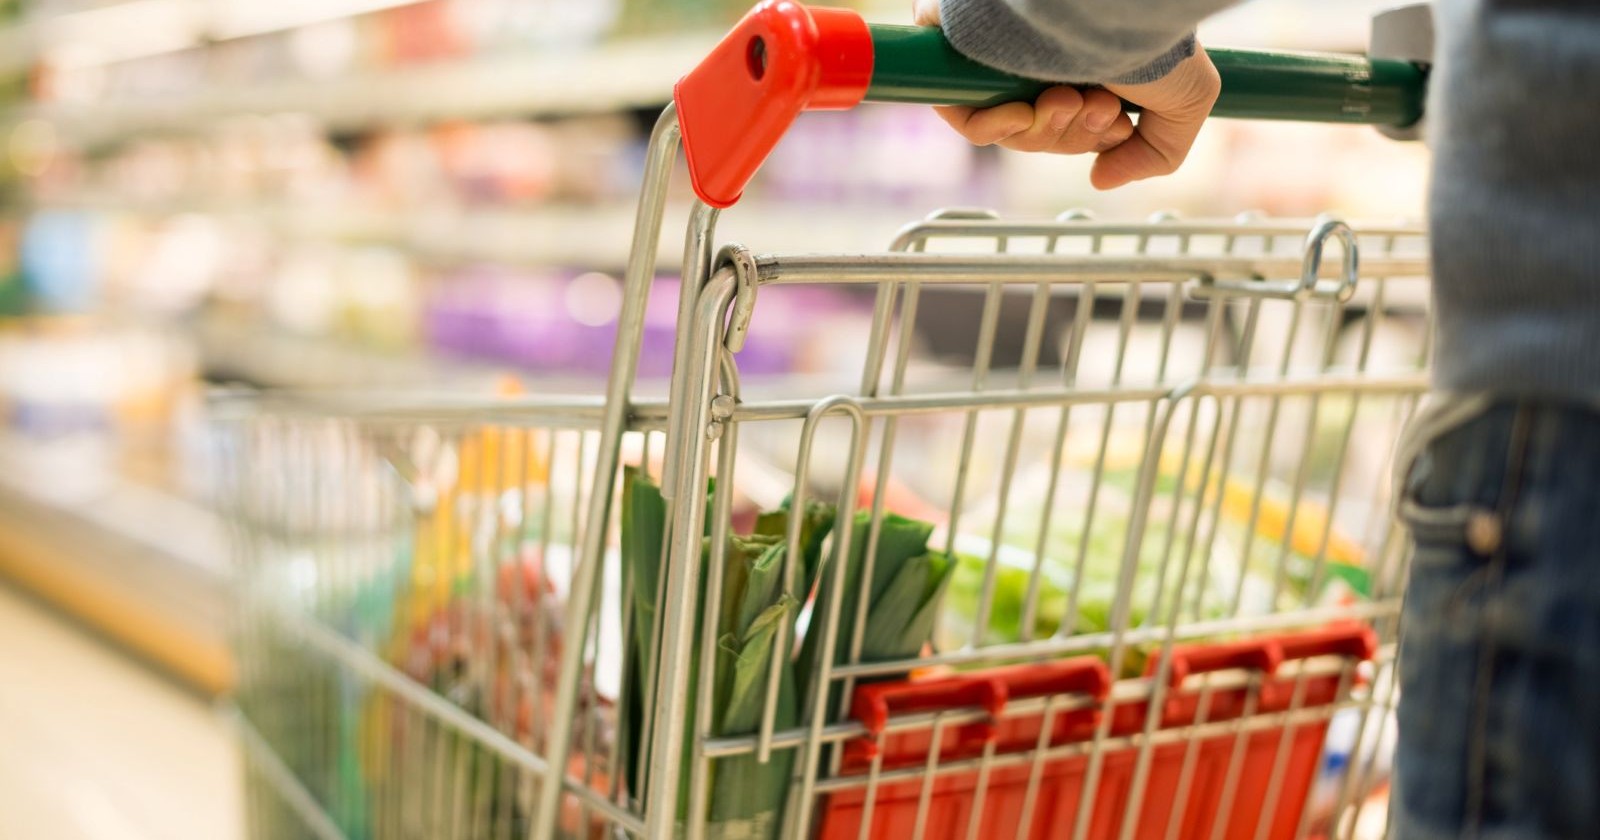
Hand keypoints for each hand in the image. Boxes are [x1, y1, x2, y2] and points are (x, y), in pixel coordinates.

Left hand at [914, 0, 1220, 189]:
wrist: (1112, 1)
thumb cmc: (1154, 40)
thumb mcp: (1186, 103)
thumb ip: (1156, 152)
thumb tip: (1100, 178)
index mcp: (1087, 61)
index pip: (1071, 124)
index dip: (1091, 138)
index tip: (1116, 123)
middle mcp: (1043, 56)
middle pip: (1040, 133)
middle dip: (1071, 135)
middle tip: (1095, 106)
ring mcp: (1000, 54)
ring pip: (1008, 128)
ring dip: (1042, 131)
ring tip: (1069, 99)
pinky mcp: (958, 47)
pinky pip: (964, 112)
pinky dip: (993, 126)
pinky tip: (1023, 114)